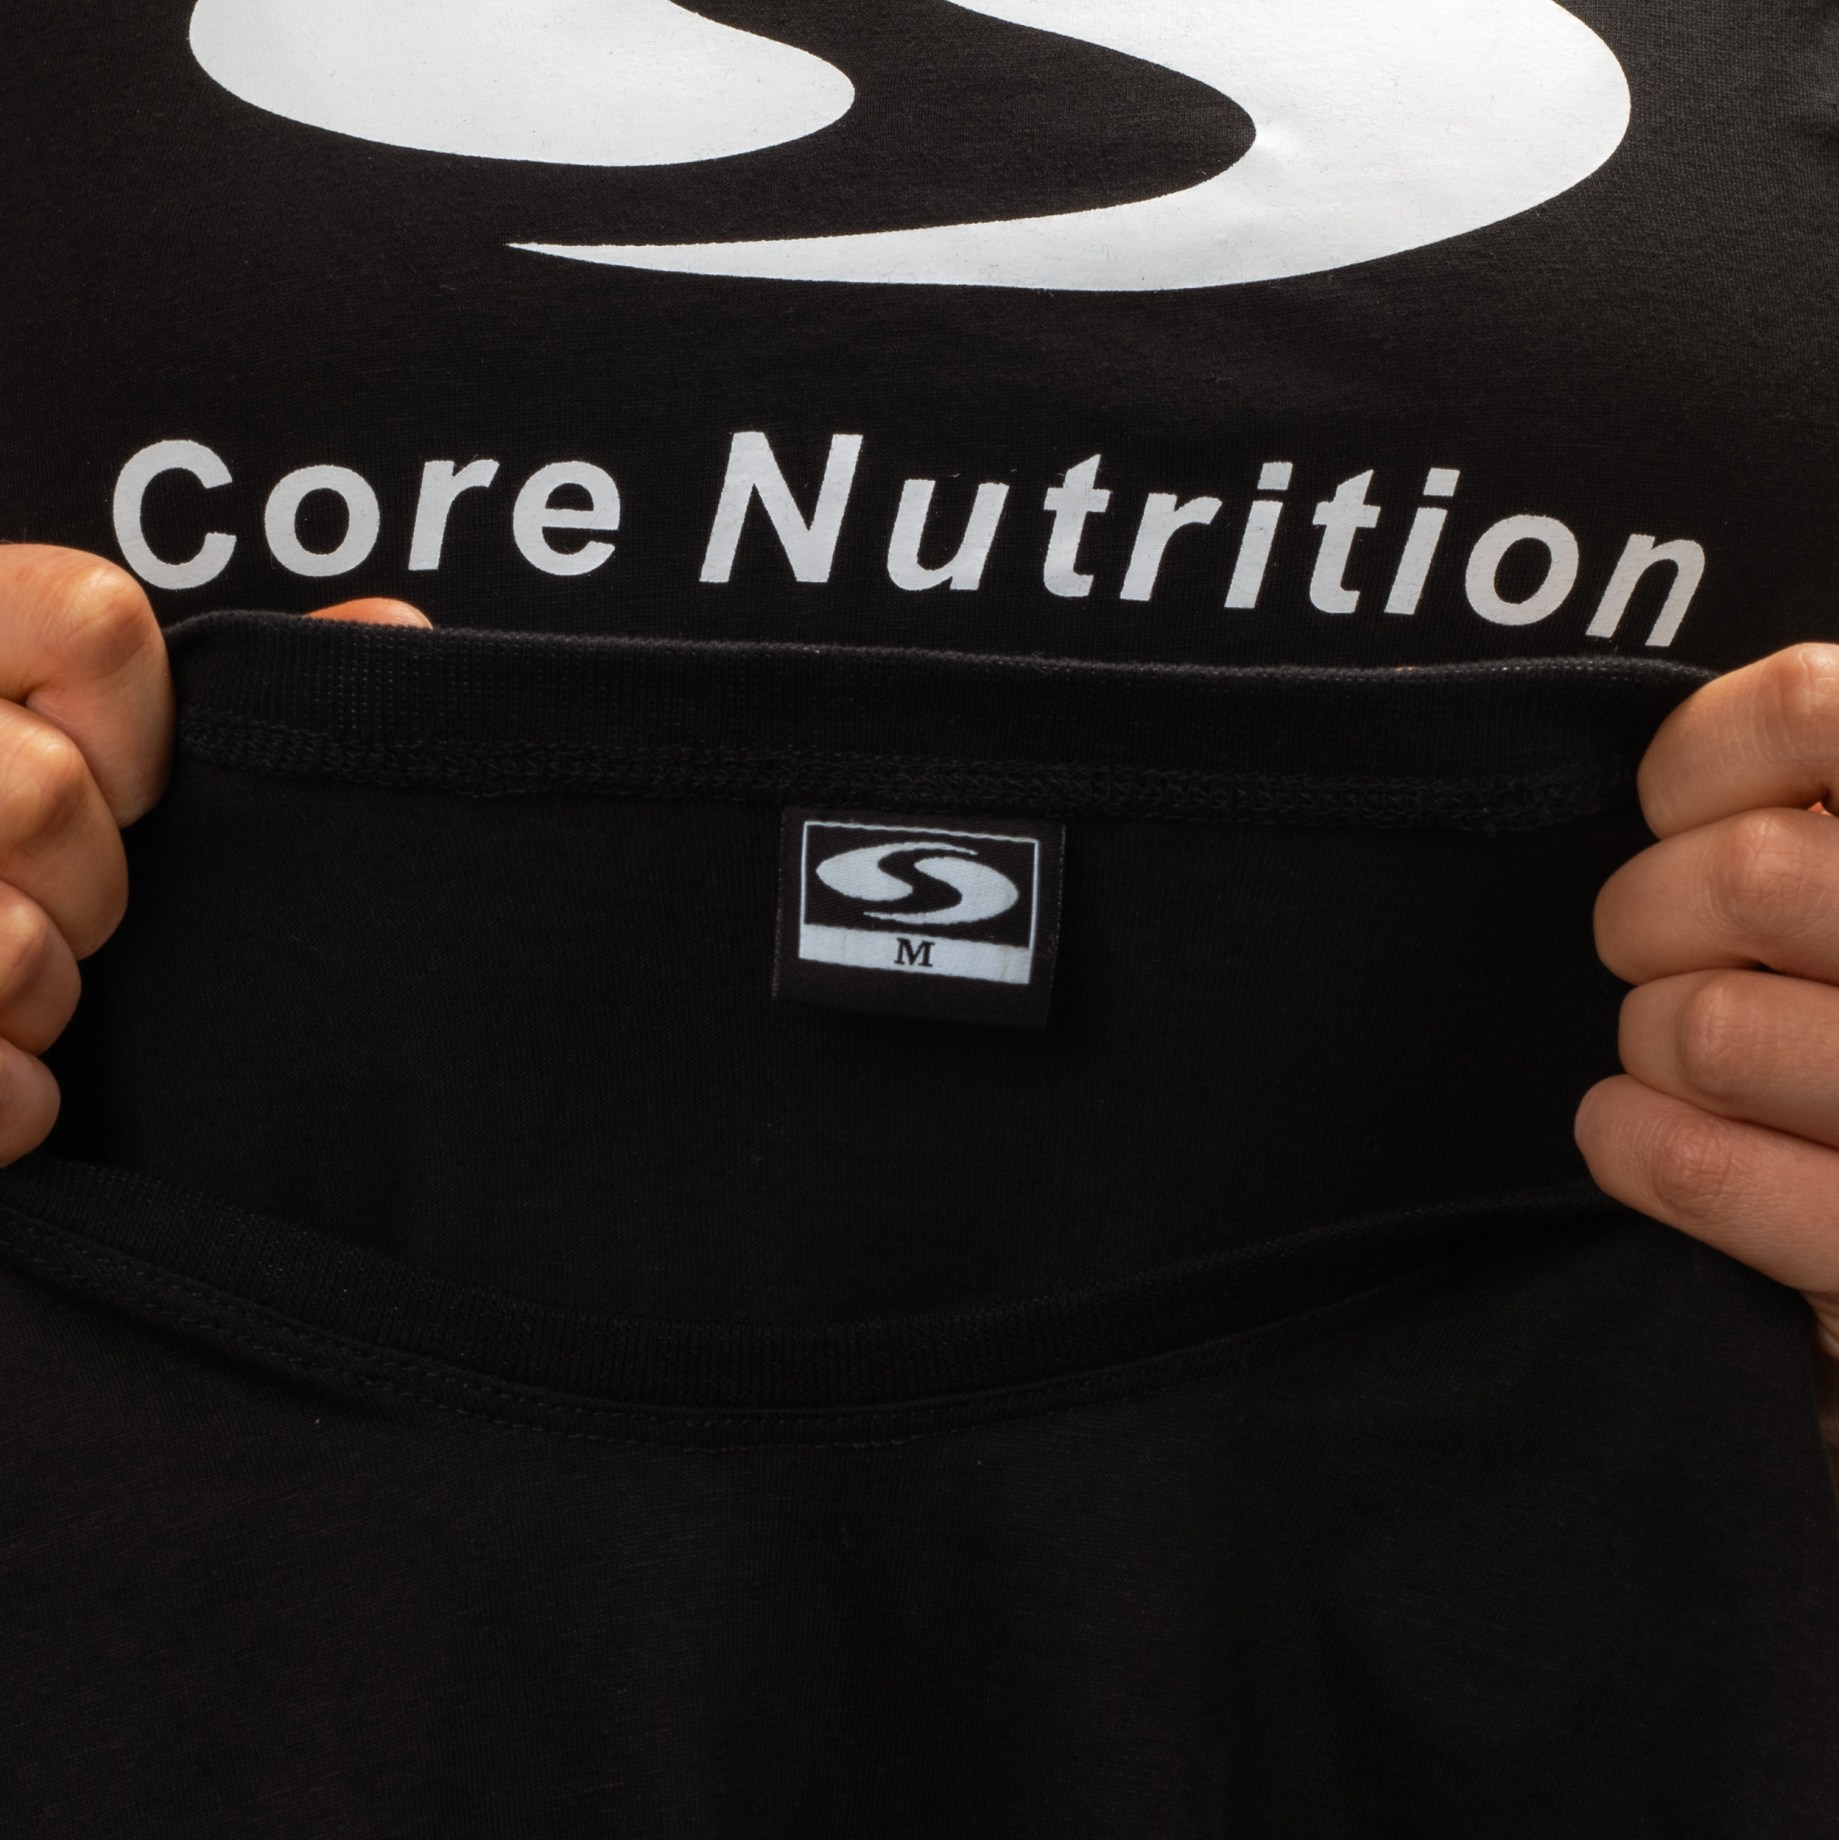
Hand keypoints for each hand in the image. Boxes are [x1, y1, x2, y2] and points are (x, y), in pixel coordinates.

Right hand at [0, 545, 427, 1164]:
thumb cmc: (21, 857)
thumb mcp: (99, 754)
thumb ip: (229, 690)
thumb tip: (390, 624)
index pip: (93, 622)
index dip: (139, 730)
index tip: (134, 798)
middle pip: (48, 794)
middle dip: (93, 889)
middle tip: (79, 923)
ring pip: (13, 940)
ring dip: (41, 990)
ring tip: (34, 996)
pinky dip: (11, 1096)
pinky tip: (21, 1086)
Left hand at [1576, 644, 1838, 1436]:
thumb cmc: (1834, 965)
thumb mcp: (1837, 861)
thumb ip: (1811, 788)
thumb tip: (1669, 780)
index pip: (1810, 711)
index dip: (1697, 764)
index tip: (1678, 812)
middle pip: (1748, 881)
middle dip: (1649, 915)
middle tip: (1657, 944)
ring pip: (1706, 1030)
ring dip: (1647, 1035)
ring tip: (1678, 1045)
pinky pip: (1699, 1169)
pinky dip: (1627, 1140)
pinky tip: (1630, 1127)